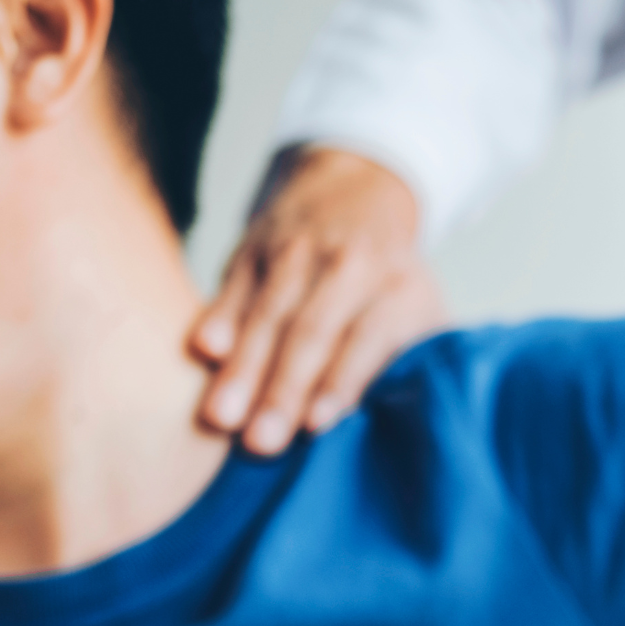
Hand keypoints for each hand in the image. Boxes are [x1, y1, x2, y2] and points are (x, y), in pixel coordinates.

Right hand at [191, 147, 447, 454]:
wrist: (359, 183)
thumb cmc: (393, 276)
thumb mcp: (422, 307)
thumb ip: (413, 356)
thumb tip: (406, 422)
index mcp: (396, 287)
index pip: (368, 337)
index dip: (343, 380)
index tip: (317, 425)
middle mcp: (348, 266)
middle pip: (312, 331)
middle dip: (283, 388)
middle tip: (260, 442)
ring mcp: (296, 253)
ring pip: (268, 313)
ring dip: (244, 367)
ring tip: (221, 417)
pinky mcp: (254, 246)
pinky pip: (234, 285)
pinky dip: (219, 316)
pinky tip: (203, 351)